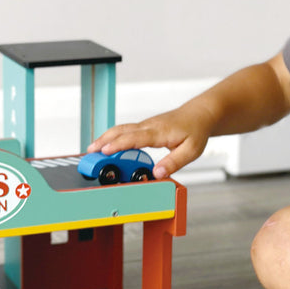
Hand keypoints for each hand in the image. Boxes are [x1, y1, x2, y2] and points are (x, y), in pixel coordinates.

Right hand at [87, 104, 213, 178]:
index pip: (135, 138)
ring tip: (92, 149)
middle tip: (90, 151)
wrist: (199, 114)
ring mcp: (146, 125)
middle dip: (104, 140)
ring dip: (105, 138)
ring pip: (121, 129)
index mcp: (159, 132)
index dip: (118, 145)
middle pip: (121, 131)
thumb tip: (157, 173)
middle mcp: (149, 126)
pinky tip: (106, 144)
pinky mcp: (145, 127)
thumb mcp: (191, 151)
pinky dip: (113, 136)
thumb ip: (173, 163)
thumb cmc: (195, 131)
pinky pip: (126, 130)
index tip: (105, 151)